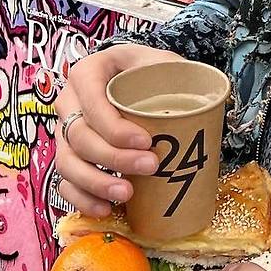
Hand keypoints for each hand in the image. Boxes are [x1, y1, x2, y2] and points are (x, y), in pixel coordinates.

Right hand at [54, 43, 182, 216]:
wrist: (137, 81)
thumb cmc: (149, 71)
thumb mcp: (162, 61)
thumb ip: (176, 72)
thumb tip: (206, 99)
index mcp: (88, 73)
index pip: (92, 103)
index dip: (114, 128)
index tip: (146, 141)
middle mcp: (69, 102)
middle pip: (80, 137)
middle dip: (114, 157)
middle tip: (150, 166)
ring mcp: (65, 132)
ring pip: (68, 163)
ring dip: (96, 183)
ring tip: (126, 195)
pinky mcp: (70, 156)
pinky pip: (65, 183)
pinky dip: (81, 199)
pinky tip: (105, 209)